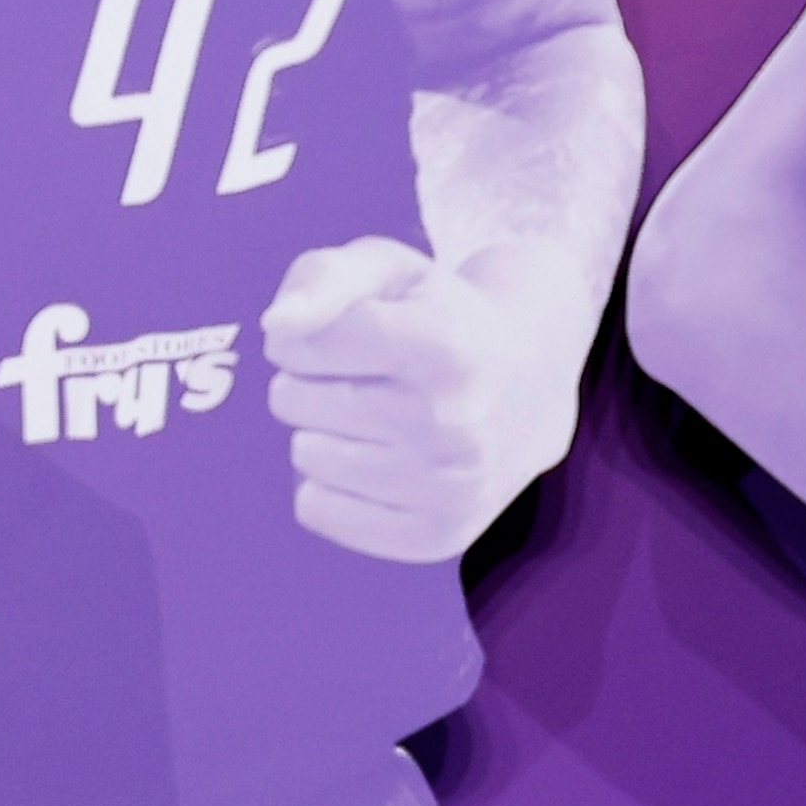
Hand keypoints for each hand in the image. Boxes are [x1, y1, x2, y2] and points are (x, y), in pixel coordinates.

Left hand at [261, 235, 595, 562]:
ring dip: (317, 430)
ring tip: (370, 414)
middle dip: (306, 380)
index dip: (300, 335)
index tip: (334, 334)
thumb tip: (275, 328)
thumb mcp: (386, 270)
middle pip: (293, 401)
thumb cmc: (435, 317)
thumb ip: (321, 279)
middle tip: (359, 375)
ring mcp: (450, 488)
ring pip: (303, 455)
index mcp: (444, 346)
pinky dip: (324, 482)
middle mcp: (454, 423)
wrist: (529, 385)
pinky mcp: (437, 536)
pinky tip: (370, 459)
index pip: (306, 344)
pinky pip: (316, 509)